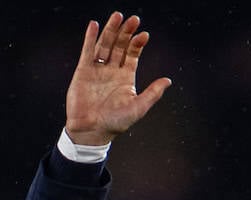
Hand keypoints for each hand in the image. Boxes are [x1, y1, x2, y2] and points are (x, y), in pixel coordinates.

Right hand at [65, 11, 171, 145]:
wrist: (91, 131)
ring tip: (117, 16)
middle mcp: (112, 71)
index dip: (137, 44)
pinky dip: (90, 38)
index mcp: (126, 78)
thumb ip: (152, 93)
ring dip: (111, 30)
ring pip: (105, 45)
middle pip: (120, 46)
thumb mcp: (138, 108)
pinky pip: (87, 51)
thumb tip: (168, 81)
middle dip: (126, 32)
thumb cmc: (115, 123)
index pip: (132, 55)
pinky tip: (94, 25)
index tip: (144, 35)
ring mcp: (97, 70)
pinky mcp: (83, 71)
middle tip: (133, 19)